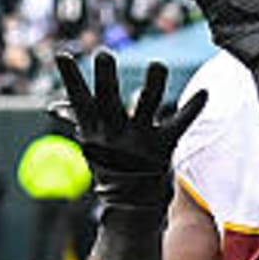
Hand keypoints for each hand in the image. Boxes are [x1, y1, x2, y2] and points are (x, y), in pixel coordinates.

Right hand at [55, 50, 206, 213]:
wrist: (131, 205)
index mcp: (95, 129)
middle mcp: (115, 132)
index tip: (62, 55)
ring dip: (153, 85)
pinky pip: (179, 124)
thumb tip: (54, 107)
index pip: (79, 99)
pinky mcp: (164, 145)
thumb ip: (79, 119)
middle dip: (106, 78)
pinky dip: (192, 109)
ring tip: (158, 65)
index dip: (70, 78)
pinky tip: (204, 93)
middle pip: (108, 100)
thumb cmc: (110, 164)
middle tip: (103, 55)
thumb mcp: (91, 143)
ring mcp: (140, 139)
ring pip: (146, 106)